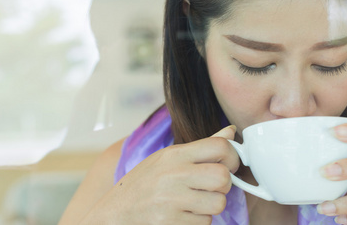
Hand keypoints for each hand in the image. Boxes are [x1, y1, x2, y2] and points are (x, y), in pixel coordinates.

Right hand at [81, 125, 238, 224]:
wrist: (114, 215)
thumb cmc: (142, 185)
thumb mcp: (167, 159)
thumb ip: (201, 147)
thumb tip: (231, 132)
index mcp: (173, 155)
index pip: (219, 147)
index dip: (232, 157)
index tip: (230, 165)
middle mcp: (173, 174)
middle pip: (223, 177)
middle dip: (224, 185)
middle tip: (211, 188)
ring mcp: (171, 200)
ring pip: (218, 203)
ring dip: (210, 207)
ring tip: (193, 203)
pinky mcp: (171, 223)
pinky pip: (204, 223)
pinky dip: (197, 221)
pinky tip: (181, 215)